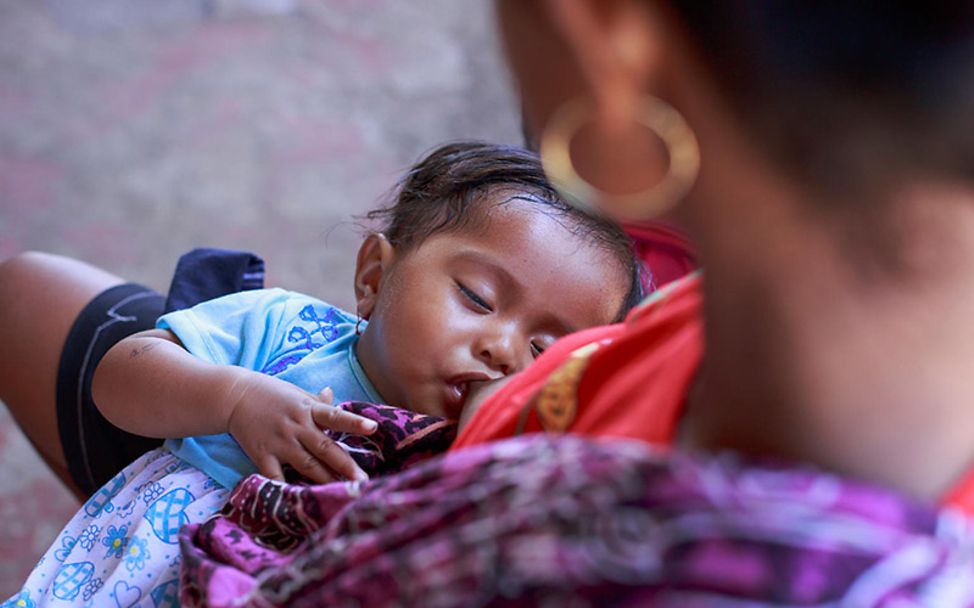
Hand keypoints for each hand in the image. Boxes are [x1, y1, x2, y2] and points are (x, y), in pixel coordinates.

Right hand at [224, 369, 376, 482]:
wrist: (233, 396)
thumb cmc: (270, 394)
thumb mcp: (296, 393)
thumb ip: (316, 402)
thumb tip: (332, 394)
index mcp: (308, 409)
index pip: (335, 416)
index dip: (353, 422)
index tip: (373, 428)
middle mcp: (297, 427)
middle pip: (324, 448)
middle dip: (345, 465)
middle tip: (363, 480)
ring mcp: (280, 442)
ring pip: (306, 465)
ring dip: (324, 480)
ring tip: (342, 493)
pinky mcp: (262, 454)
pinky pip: (275, 475)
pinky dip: (284, 488)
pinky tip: (297, 500)